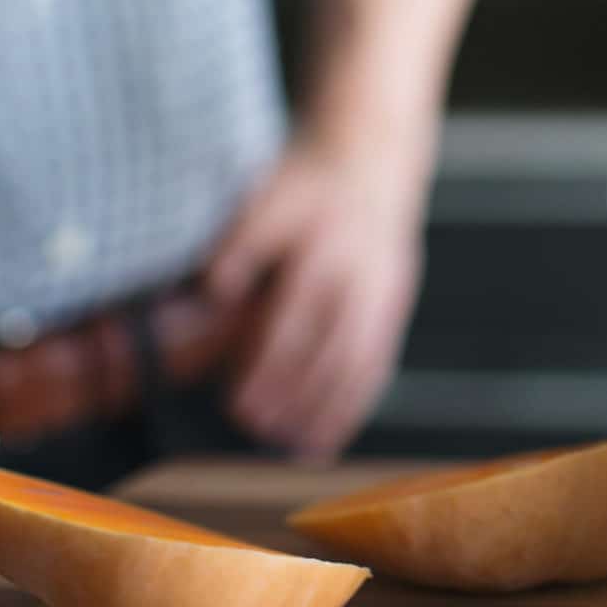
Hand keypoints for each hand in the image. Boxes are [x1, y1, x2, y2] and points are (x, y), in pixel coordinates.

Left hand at [203, 127, 427, 459]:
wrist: (373, 161)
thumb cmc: (308, 184)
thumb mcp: (268, 196)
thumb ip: (239, 244)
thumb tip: (212, 290)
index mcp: (326, 250)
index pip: (295, 322)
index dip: (267, 368)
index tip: (237, 402)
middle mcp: (362, 278)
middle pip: (329, 352)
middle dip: (293, 397)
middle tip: (254, 428)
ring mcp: (384, 296)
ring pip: (358, 366)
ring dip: (326, 411)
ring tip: (291, 446)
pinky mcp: (394, 309)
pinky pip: (378, 366)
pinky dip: (354, 405)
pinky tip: (328, 436)